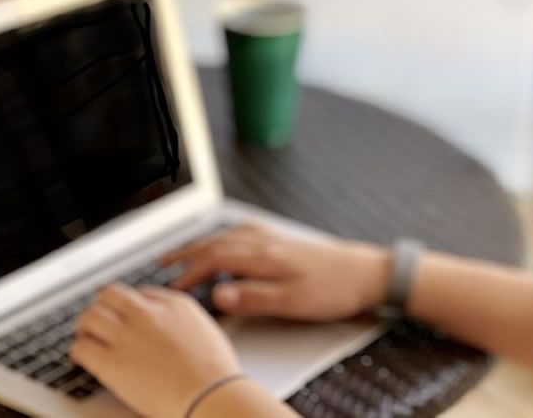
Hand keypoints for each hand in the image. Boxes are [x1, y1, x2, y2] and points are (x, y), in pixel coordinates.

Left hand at [71, 284, 240, 417]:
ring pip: (89, 316)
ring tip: (87, 338)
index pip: (141, 293)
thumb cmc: (214, 374)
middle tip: (99, 321)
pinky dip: (79, 351)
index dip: (131, 307)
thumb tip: (168, 330)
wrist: (209, 395)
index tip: (128, 318)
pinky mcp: (111, 362)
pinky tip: (84, 359)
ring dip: (86, 327)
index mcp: (176, 305)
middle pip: (110, 295)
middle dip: (102, 307)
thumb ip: (182, 324)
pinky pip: (80, 347)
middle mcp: (148, 313)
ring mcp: (128, 335)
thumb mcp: (206, 333)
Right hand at [161, 221, 391, 320]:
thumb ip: (253, 298)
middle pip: (218, 242)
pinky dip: (230, 233)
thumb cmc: (335, 288)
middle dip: (188, 252)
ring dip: (205, 241)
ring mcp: (278, 239)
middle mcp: (268, 242)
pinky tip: (231, 237)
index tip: (174, 287)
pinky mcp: (288, 240)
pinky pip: (248, 231)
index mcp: (265, 256)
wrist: (368, 273)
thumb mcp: (293, 301)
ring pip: (231, 234)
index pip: (215, 260)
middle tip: (164, 262)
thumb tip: (217, 296)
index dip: (190, 273)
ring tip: (187, 250)